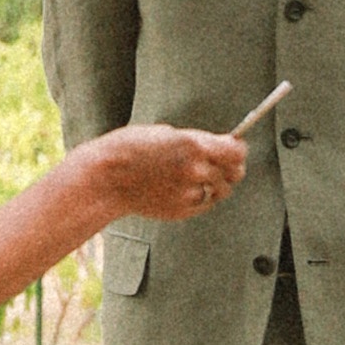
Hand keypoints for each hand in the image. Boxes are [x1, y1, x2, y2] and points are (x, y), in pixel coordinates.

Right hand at [90, 119, 256, 223]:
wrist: (106, 179)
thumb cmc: (130, 149)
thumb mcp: (166, 134)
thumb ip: (196, 142)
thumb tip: (218, 147)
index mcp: (193, 145)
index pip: (237, 151)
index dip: (238, 150)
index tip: (235, 148)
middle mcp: (196, 169)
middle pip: (235, 173)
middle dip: (231, 168)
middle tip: (223, 165)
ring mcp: (190, 192)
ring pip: (221, 191)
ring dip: (215, 184)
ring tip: (197, 177)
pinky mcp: (182, 210)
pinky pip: (204, 204)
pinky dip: (200, 197)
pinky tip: (183, 189)